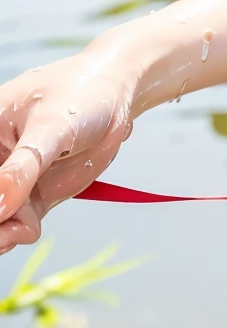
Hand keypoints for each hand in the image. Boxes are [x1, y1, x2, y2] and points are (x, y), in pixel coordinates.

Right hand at [0, 48, 136, 254]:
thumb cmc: (81, 94)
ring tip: (23, 228)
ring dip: (3, 234)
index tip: (2, 212)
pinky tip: (28, 228)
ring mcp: (12, 179)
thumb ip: (24, 168)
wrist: (113, 93)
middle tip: (9, 231)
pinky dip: (17, 232)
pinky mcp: (31, 195)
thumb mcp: (52, 127)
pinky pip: (14, 223)